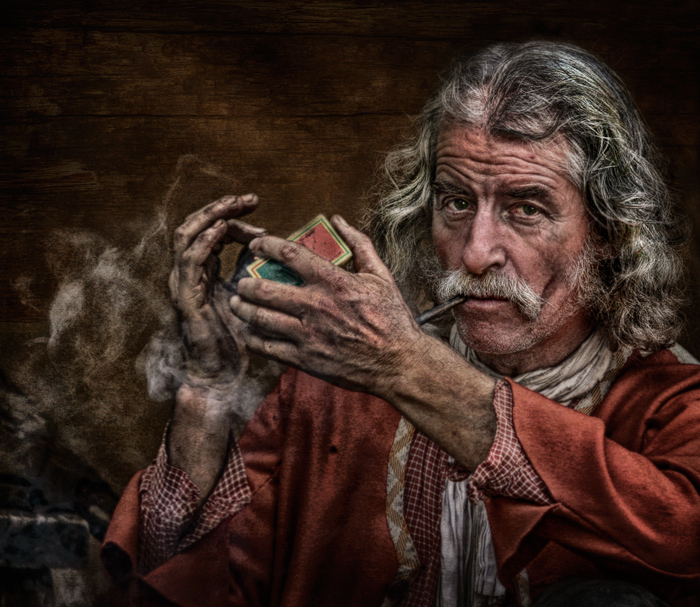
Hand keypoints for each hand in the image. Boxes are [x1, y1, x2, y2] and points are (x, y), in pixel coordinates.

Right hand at [169, 193, 268, 387]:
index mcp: (208, 271)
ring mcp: (185, 282)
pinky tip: (223, 231)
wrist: (221, 375)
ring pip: (187, 234)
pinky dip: (205, 241)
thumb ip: (264, 277)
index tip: (256, 206)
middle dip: (222, 208)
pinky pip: (190, 259)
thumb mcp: (256, 300)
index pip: (214, 230)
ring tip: (234, 206)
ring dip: (211, 216)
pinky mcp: (185, 295)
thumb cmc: (241, 340)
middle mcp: (192, 272)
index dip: (233, 215)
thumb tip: (291, 259)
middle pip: (198, 225)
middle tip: (248, 200)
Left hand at [229, 215, 426, 398]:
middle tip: (242, 281)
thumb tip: (338, 220)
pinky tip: (250, 331)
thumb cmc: (392, 318)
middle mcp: (317, 307)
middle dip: (246, 283)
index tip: (256, 244)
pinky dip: (253, 338)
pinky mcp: (306, 359)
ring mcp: (309, 335)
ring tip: (237, 303)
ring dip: (242, 309)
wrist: (399, 363)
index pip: (290, 254)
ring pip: (260, 319)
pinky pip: (268, 347)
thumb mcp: (381, 275)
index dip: (266, 245)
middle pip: (265, 289)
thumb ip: (359, 244)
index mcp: (335, 282)